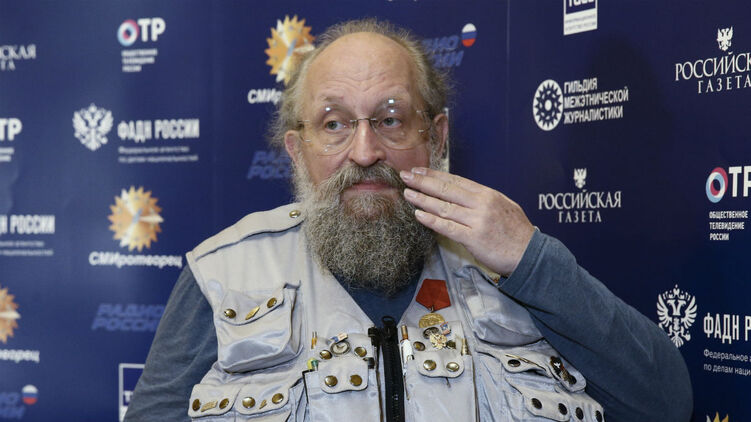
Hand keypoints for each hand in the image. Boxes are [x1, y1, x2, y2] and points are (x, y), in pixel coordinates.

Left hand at [400, 167, 534, 275]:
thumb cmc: (517, 232)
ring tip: (408, 193)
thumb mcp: (504, 206)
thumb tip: (462, 192)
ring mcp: (477, 221)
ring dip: (423, 199)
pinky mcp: (473, 238)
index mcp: (488, 194)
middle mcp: (481, 204)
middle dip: (423, 182)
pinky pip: (447, 227)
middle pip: (446, 189)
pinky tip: (419, 215)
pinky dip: (431, 220)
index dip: (435, 175)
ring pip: (444, 207)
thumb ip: (483, 199)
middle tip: (405, 176)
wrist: (530, 254)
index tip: (419, 171)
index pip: (456, 180)